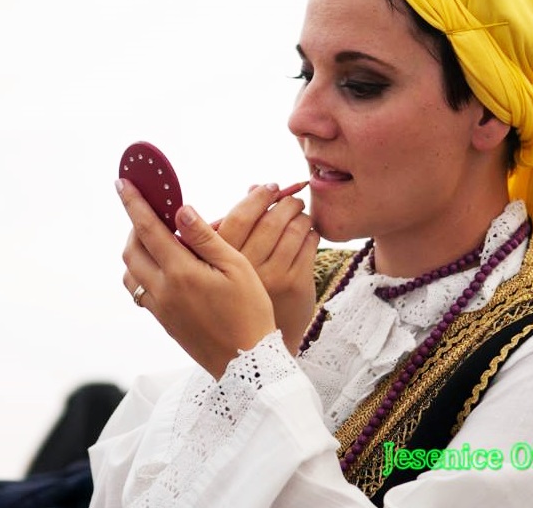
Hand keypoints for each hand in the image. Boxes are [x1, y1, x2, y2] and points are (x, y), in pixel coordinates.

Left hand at [117, 178, 275, 378]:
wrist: (246, 365)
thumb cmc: (250, 312)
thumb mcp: (237, 267)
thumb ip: (205, 237)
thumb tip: (181, 209)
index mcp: (181, 272)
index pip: (148, 228)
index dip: (134, 203)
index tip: (122, 182)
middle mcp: (162, 289)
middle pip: (132, 248)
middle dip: (135, 223)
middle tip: (151, 208)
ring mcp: (160, 308)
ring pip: (131, 271)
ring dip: (136, 248)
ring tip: (157, 236)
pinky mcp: (163, 321)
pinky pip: (139, 289)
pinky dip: (142, 270)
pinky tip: (163, 266)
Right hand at [216, 183, 319, 353]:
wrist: (252, 345)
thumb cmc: (237, 295)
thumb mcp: (225, 262)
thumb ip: (238, 225)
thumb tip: (254, 187)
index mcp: (221, 258)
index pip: (242, 214)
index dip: (259, 196)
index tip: (269, 187)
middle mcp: (246, 267)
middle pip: (272, 219)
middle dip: (285, 201)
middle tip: (291, 198)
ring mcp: (273, 276)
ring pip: (294, 229)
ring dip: (300, 215)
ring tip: (300, 214)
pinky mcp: (296, 284)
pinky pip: (309, 245)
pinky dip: (311, 233)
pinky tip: (308, 234)